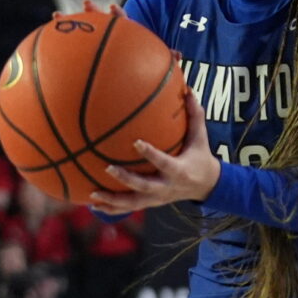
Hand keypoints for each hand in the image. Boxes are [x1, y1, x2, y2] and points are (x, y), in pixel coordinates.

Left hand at [94, 82, 217, 213]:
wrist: (205, 186)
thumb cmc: (199, 156)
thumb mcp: (200, 137)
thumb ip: (194, 115)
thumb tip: (188, 89)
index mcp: (179, 171)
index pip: (163, 162)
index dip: (150, 154)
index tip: (136, 142)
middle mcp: (166, 187)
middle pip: (144, 186)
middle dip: (126, 179)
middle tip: (107, 168)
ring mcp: (157, 199)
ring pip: (133, 203)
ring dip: (112, 200)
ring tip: (92, 194)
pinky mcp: (150, 204)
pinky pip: (128, 208)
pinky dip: (111, 208)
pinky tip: (92, 204)